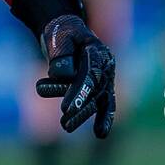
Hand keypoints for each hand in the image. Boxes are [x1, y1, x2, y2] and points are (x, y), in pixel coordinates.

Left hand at [34, 15, 115, 137]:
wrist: (66, 30)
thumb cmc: (62, 32)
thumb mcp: (59, 37)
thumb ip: (60, 55)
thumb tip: (62, 76)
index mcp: (96, 52)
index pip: (89, 76)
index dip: (78, 93)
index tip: (66, 109)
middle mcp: (105, 66)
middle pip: (95, 90)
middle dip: (80, 108)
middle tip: (64, 124)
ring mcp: (105, 77)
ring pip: (98, 99)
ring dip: (84, 115)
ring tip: (66, 127)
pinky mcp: (101, 86)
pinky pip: (103, 103)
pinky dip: (103, 117)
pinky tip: (101, 134)